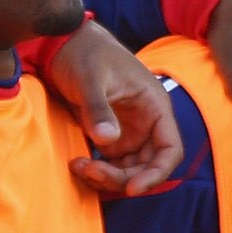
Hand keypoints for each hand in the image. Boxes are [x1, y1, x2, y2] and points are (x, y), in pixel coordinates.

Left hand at [45, 21, 185, 195]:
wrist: (61, 43)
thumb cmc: (84, 53)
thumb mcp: (90, 78)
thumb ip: (98, 108)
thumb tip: (107, 140)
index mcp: (154, 107)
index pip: (170, 150)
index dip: (156, 174)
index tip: (132, 188)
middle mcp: (145, 123)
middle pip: (146, 166)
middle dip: (122, 178)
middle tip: (91, 172)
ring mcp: (126, 131)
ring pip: (127, 169)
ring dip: (106, 177)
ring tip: (78, 166)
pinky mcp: (107, 135)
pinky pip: (108, 163)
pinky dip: (96, 170)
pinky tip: (76, 164)